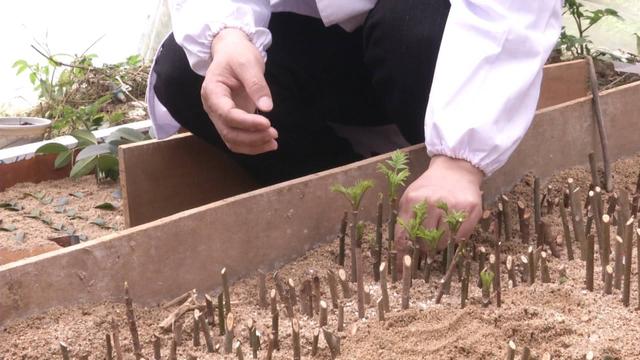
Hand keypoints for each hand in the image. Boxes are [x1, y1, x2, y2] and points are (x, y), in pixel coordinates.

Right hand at [201, 28, 277, 154]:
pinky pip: (237, 139)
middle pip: (228, 132)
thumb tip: (267, 108)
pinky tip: (267, 143)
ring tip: (273, 142)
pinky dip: (252, 144)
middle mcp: (213, 108)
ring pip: (232, 140)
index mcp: (212, 92)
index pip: (227, 114)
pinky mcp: (230, 120)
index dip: (247, 123)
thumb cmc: (237, 54)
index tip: (268, 123)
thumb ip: (256, 84)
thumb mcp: (248, 63)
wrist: (231, 52)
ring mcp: (220, 116)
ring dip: (253, 145)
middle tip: (274, 134)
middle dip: (252, 138)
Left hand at [395, 156, 483, 267]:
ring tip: (441, 233)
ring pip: (443, 242)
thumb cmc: (430, 187)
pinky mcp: (471, 210)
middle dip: (424, 247)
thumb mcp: (411, 198)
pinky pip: (461, 237)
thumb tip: (402, 249)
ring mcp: (453, 206)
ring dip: (440, 243)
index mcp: (413, 200)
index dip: (403, 253)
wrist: (455, 169)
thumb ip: (406, 220)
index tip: (404, 262)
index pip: (404, 236)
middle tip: (427, 242)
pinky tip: (453, 228)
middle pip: (424, 242)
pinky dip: (456, 238)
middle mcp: (433, 203)